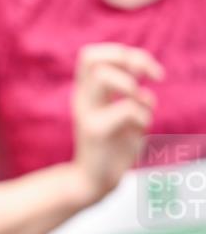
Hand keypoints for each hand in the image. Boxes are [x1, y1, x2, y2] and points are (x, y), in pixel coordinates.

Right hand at [70, 43, 162, 205]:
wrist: (93, 180)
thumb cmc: (112, 146)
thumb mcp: (120, 112)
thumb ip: (128, 90)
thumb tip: (145, 71)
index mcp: (86, 93)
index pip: (90, 55)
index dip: (121, 53)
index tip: (143, 70)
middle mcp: (82, 99)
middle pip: (92, 58)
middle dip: (132, 60)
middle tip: (151, 77)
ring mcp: (87, 114)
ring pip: (102, 76)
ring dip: (131, 85)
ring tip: (140, 102)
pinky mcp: (96, 131)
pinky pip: (127, 109)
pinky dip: (143, 116)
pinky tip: (140, 129)